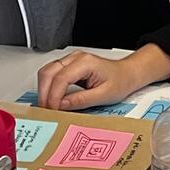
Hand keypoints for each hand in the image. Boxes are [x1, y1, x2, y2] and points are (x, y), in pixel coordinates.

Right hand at [36, 47, 169, 110]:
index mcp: (85, 62)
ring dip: (43, 90)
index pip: (61, 78)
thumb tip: (62, 105)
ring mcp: (70, 60)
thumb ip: (81, 100)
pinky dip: (47, 87)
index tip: (52, 110)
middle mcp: (75, 58)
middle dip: (44, 93)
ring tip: (47, 107)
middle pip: (48, 73)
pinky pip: (51, 74)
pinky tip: (50, 99)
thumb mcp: (104, 95)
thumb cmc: (120, 81)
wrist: (126, 74)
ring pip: (46, 72)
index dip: (54, 96)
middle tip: (46, 111)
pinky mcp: (67, 66)